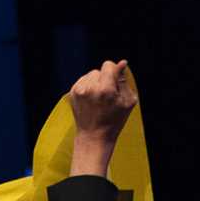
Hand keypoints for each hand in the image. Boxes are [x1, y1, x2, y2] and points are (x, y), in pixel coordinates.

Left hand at [69, 59, 138, 175]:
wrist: (94, 137)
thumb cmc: (114, 121)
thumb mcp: (127, 102)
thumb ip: (124, 81)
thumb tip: (122, 64)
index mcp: (106, 89)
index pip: (108, 65)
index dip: (114, 71)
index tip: (115, 80)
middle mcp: (90, 88)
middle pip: (99, 70)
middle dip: (105, 79)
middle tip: (107, 96)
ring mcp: (79, 90)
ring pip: (90, 75)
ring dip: (96, 82)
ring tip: (99, 99)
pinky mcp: (72, 93)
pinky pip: (83, 81)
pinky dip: (88, 87)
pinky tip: (91, 100)